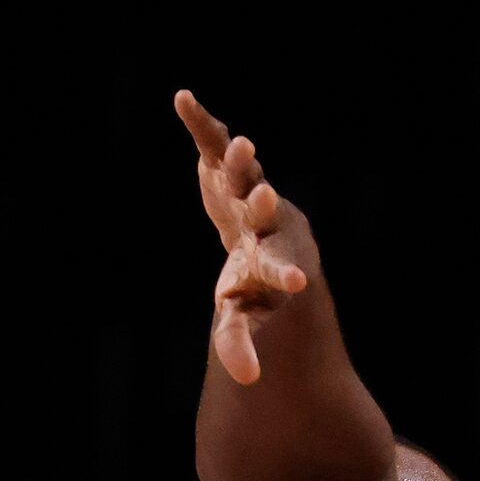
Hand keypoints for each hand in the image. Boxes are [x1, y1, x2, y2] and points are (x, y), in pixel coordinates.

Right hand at [176, 89, 308, 383]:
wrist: (258, 235)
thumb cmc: (251, 282)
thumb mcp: (241, 313)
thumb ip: (238, 342)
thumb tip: (246, 380)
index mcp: (271, 260)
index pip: (279, 271)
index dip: (284, 276)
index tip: (296, 286)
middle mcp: (265, 222)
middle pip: (263, 214)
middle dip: (259, 206)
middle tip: (261, 198)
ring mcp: (246, 189)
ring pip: (243, 174)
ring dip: (240, 161)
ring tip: (240, 145)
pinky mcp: (224, 166)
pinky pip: (211, 141)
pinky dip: (199, 122)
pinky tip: (183, 99)